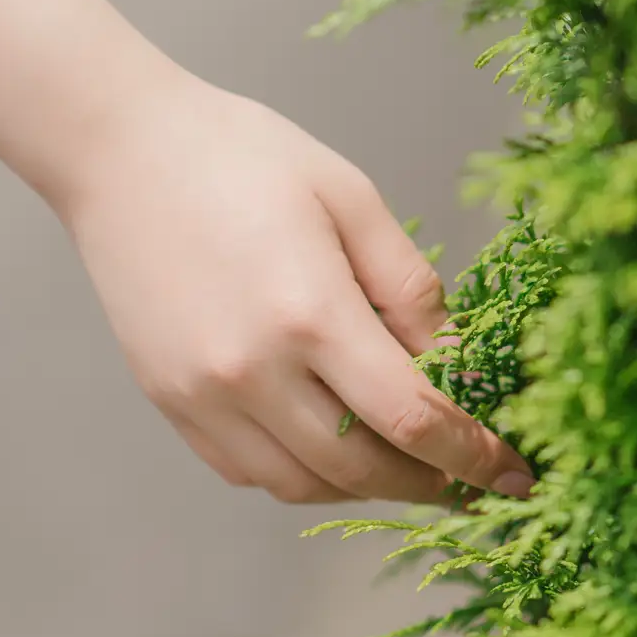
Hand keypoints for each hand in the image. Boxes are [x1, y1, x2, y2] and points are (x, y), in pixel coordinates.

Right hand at [50, 74, 532, 504]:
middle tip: (474, 482)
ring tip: (414, 468)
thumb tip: (460, 363)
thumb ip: (410, 288)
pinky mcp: (172, 403)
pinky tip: (339, 449)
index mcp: (310, 312)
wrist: (119, 149)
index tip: (517, 475)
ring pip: (306, 484)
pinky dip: (307, 476)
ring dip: (370, 487)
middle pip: (365, 467)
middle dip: (433, 484)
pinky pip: (253, 472)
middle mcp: (252, 370)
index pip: (414, 417)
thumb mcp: (351, 197)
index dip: (475, 456)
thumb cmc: (242, 156)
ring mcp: (204, 395)